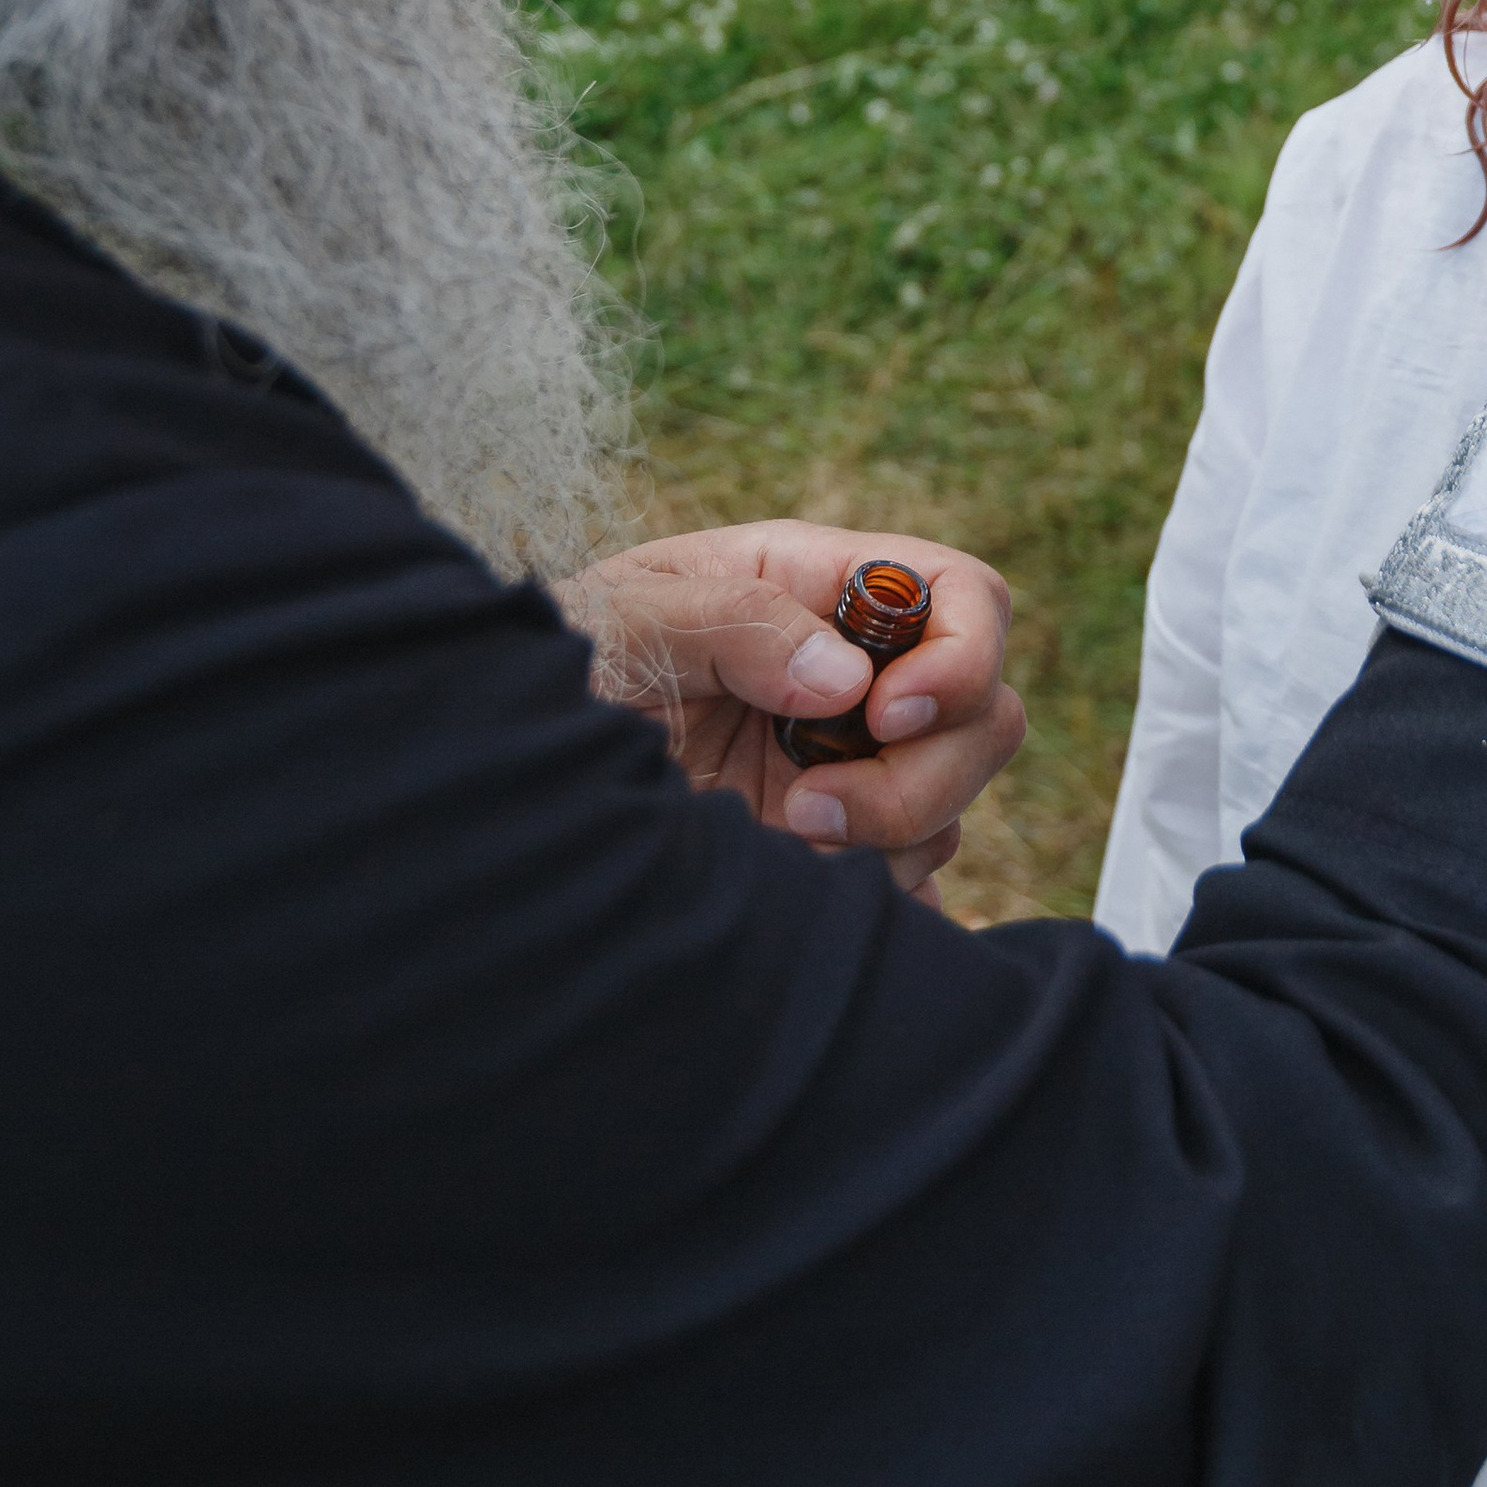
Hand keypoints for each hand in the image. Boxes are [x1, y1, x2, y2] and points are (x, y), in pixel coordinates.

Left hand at [555, 518, 1024, 902]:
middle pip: (983, 714)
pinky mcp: (827, 848)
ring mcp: (843, 766)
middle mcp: (849, 673)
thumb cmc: (556, 666)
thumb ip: (736, 627)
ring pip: (951, 804)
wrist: (503, 783)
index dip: (960, 656)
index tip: (887, 715)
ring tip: (779, 843)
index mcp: (815, 586)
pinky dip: (880, 900)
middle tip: (806, 809)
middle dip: (921, 773)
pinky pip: (910, 883)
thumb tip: (847, 680)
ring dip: (887, 838)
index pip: (963, 596)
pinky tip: (803, 888)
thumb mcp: (625, 620)